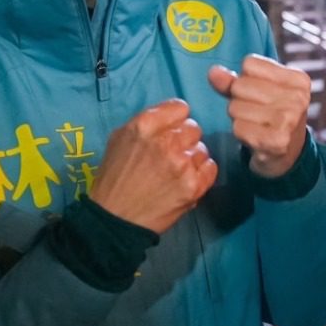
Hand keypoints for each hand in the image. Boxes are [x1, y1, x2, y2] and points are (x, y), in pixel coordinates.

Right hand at [89, 100, 216, 234]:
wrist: (115, 218)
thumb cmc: (114, 177)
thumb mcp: (120, 138)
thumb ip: (148, 122)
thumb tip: (171, 117)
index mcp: (145, 125)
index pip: (180, 108)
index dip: (175, 119)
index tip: (170, 130)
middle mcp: (167, 141)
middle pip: (193, 127)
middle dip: (184, 139)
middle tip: (171, 154)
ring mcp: (183, 164)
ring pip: (202, 148)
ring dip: (192, 157)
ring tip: (175, 171)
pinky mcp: (194, 186)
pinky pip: (210, 167)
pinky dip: (201, 173)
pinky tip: (186, 180)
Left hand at [208, 55, 310, 178]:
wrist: (287, 154)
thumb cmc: (272, 116)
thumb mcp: (259, 91)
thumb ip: (234, 80)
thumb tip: (213, 72)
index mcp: (298, 79)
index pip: (249, 64)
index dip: (246, 79)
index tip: (261, 94)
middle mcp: (298, 98)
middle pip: (240, 85)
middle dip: (239, 100)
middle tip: (256, 112)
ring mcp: (289, 120)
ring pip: (235, 107)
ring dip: (238, 118)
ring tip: (255, 124)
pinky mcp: (276, 141)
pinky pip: (237, 127)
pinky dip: (240, 133)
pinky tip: (254, 137)